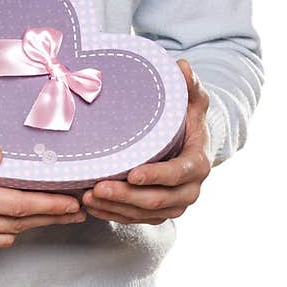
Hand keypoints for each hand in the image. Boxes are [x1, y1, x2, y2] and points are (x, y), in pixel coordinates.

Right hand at [0, 111, 86, 254]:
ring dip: (32, 225)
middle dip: (50, 216)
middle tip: (77, 210)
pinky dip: (8, 231)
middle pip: (16, 224)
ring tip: (57, 213)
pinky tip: (24, 219)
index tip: (73, 202)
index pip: (15, 204)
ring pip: (5, 235)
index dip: (48, 204)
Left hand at [81, 59, 211, 223]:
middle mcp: (189, 191)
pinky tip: (92, 207)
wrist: (190, 144)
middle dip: (126, 196)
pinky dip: (113, 215)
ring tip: (88, 197)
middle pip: (156, 200)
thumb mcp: (192, 101)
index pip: (178, 174)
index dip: (156, 176)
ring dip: (115, 208)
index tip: (132, 173)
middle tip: (97, 187)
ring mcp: (173, 205)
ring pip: (143, 214)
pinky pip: (135, 220)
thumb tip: (182, 66)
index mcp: (198, 164)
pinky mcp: (158, 213)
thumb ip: (189, 86)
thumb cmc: (187, 120)